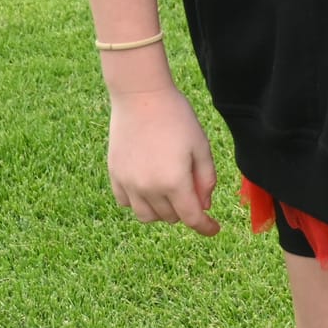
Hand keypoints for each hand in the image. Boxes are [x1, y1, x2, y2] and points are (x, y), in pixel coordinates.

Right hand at [106, 86, 220, 235]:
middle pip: (170, 218)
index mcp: (174, 182)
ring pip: (146, 216)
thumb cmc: (177, 118)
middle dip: (185, 210)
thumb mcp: (201, 146)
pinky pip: (126, 203)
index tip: (214, 229)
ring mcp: (128, 184)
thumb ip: (206, 179)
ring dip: (162, 211)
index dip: (205, 227)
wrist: (141, 97)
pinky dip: (140, 201)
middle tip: (193, 189)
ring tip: (170, 190)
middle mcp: (148, 189)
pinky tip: (149, 185)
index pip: (191, 218)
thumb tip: (203, 205)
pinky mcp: (114, 176)